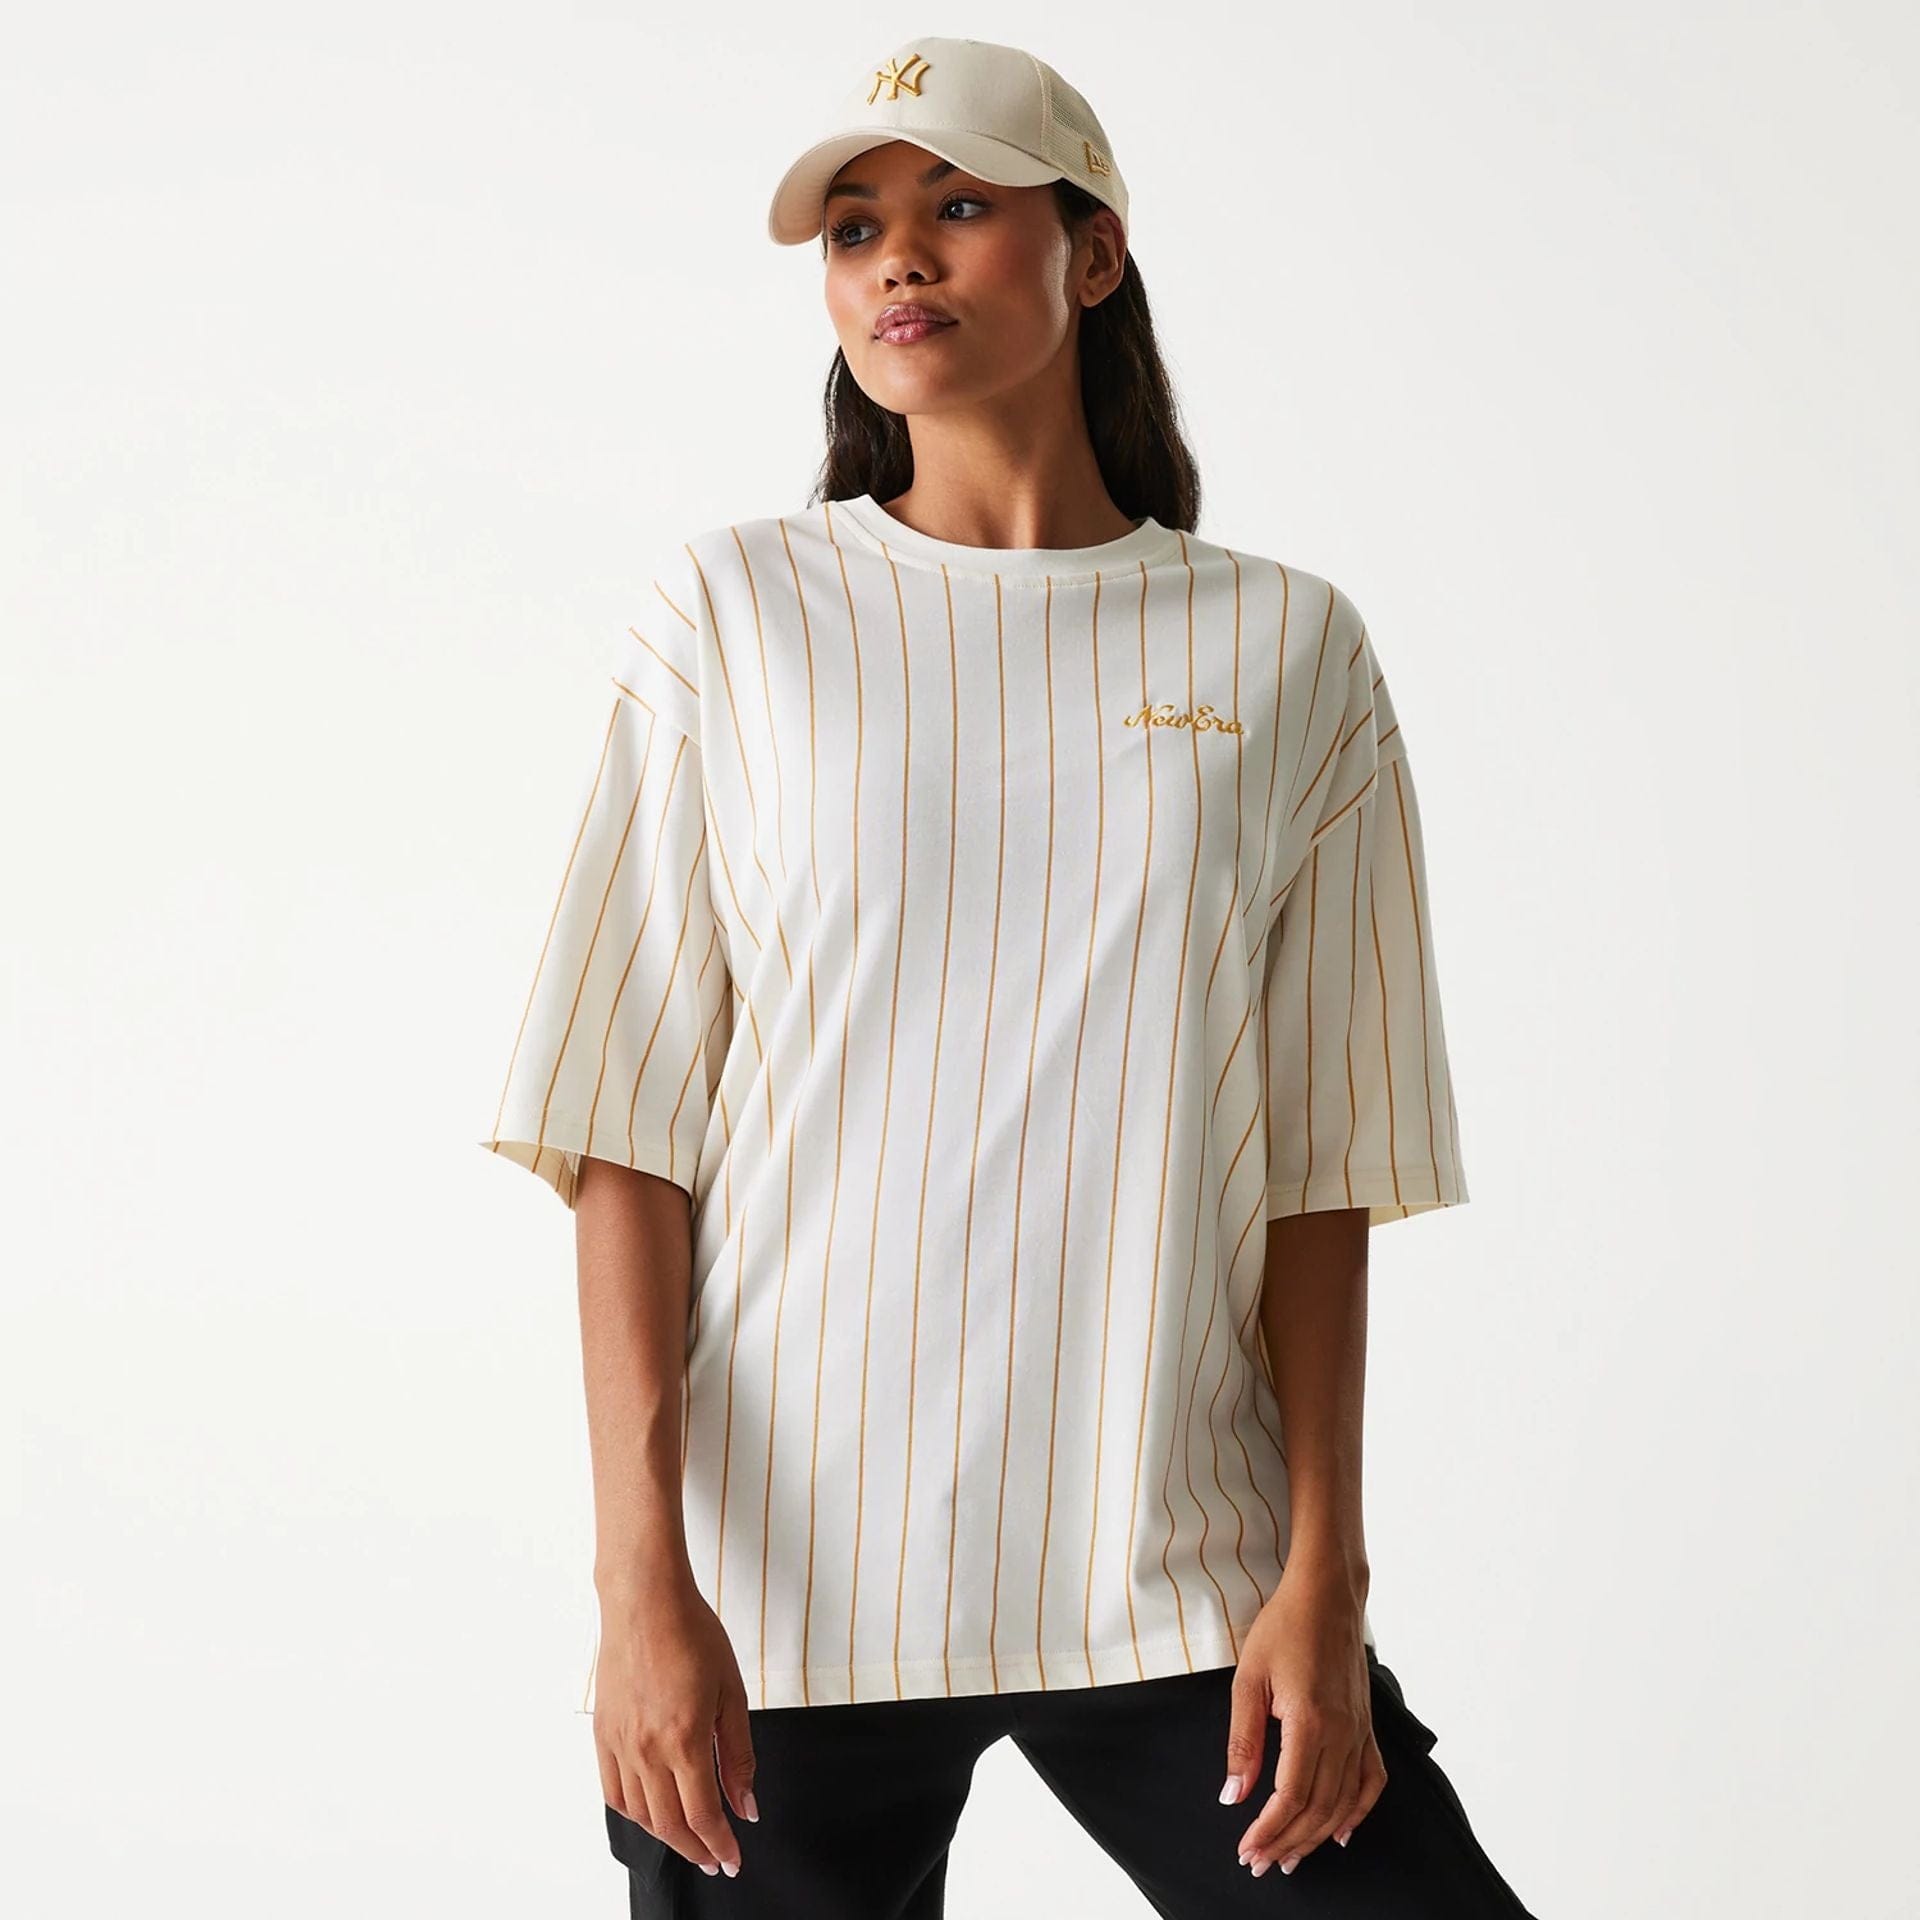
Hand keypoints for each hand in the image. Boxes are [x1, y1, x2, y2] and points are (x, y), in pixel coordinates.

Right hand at [593, 1569, 757, 1877]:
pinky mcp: (602, 1733)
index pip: (702, 1815)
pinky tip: (651, 1812)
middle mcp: (646, 1749)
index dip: (720, 1844)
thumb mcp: (731, 1692)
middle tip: (715, 1859)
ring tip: (689, 1840)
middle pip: (670, 1824)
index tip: (732, 1859)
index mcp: (684, 1739)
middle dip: (696, 1849)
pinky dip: (634, 1812)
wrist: (645, 1600)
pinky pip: (614, 1790)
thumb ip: (738, 1754)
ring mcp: (620, 1743)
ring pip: (640, 1814)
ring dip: (666, 1836)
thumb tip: (747, 1805)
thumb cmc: (692, 1634)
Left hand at [1221, 1560, 1383, 1876]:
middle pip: (1317, 1809)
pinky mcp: (1367, 1726)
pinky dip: (1357, 1812)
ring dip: (1316, 1836)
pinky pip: (1370, 1781)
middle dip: (1287, 1843)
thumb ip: (1243, 1740)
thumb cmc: (1283, 1628)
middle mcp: (1342, 1733)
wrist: (1327, 1595)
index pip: (1290, 1797)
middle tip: (1260, 1864)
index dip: (1268, 1831)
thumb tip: (1232, 1794)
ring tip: (1290, 1858)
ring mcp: (1360, 1731)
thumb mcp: (1249, 1678)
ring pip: (1342, 1803)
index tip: (1247, 1850)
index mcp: (1310, 1721)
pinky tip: (1340, 1832)